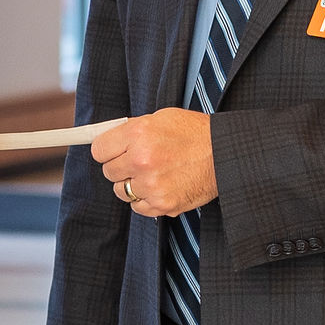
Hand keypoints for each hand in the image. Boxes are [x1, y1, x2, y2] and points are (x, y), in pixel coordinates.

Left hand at [89, 109, 214, 217]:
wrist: (225, 154)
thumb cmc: (195, 133)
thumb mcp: (161, 118)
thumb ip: (132, 130)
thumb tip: (108, 140)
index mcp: (138, 134)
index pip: (99, 150)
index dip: (107, 150)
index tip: (113, 151)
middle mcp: (141, 160)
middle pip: (109, 172)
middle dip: (121, 166)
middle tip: (138, 161)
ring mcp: (151, 185)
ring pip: (121, 191)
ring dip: (132, 184)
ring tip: (153, 173)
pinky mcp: (162, 204)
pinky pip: (137, 206)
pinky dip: (146, 199)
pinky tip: (161, 185)